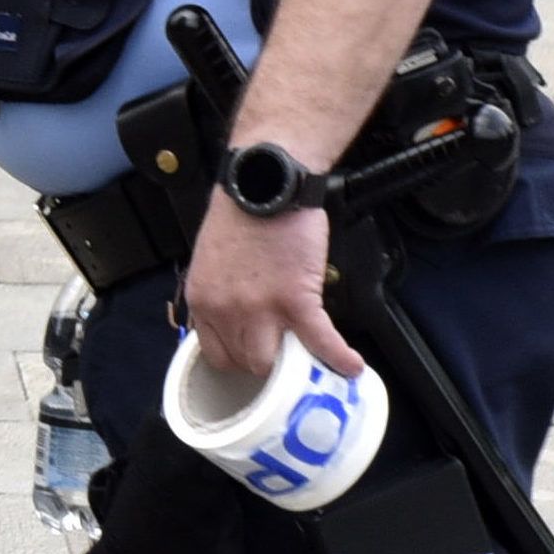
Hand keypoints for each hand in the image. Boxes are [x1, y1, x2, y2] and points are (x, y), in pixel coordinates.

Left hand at [178, 198, 356, 387]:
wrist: (264, 186)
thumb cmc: (240, 216)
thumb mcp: (213, 261)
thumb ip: (221, 294)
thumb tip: (237, 322)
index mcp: (202, 300)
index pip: (215, 354)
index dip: (239, 359)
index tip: (256, 355)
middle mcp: (225, 311)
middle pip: (245, 363)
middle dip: (268, 364)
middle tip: (288, 356)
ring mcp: (259, 309)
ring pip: (275, 363)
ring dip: (297, 365)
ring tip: (315, 363)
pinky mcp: (296, 300)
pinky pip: (320, 342)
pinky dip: (338, 358)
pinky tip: (351, 367)